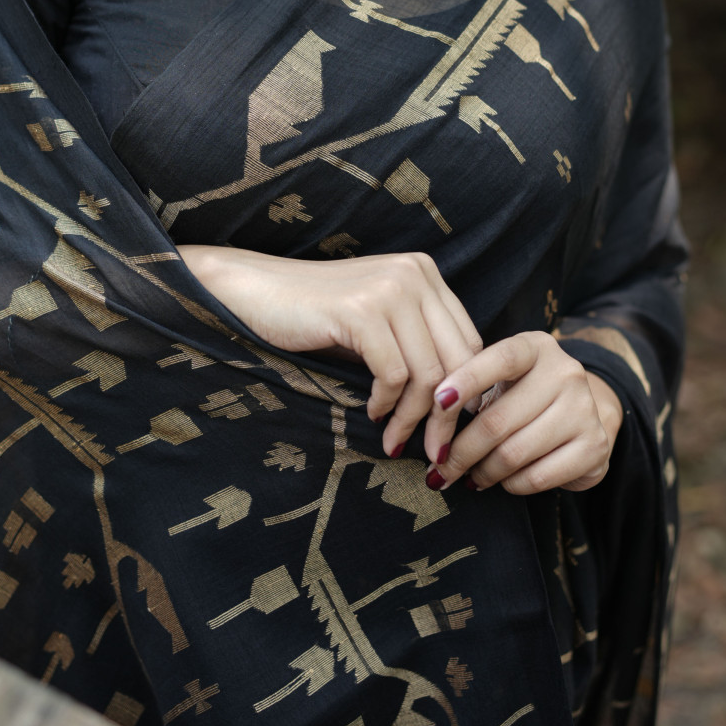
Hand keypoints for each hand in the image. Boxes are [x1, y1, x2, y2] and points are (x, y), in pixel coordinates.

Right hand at [176, 245, 481, 452]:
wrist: (256, 293)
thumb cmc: (318, 318)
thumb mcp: (380, 326)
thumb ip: (418, 347)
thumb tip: (461, 406)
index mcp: (425, 273)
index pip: (470, 343)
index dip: (467, 394)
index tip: (452, 432)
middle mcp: (415, 274)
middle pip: (459, 360)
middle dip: (449, 416)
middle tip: (434, 452)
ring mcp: (390, 288)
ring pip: (429, 374)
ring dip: (412, 419)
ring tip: (393, 440)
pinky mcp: (361, 311)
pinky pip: (394, 375)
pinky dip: (386, 404)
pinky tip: (371, 414)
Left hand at [423, 330, 624, 494]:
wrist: (583, 415)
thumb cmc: (525, 395)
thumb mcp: (502, 380)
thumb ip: (471, 392)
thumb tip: (429, 429)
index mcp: (537, 346)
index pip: (498, 360)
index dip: (465, 380)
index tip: (436, 403)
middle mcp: (566, 372)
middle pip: (497, 421)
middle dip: (460, 452)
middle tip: (438, 470)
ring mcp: (585, 409)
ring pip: (513, 453)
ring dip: (482, 472)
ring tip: (467, 477)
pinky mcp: (594, 447)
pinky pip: (536, 477)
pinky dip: (510, 485)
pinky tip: (502, 482)